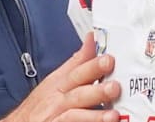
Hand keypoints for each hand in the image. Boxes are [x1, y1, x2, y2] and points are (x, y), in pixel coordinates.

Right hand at [2, 32, 120, 121]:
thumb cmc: (40, 104)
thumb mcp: (54, 79)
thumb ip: (76, 61)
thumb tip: (92, 39)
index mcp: (59, 84)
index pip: (77, 71)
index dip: (92, 66)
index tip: (109, 59)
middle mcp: (58, 101)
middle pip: (78, 94)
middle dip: (96, 90)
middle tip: (114, 87)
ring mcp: (56, 117)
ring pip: (74, 116)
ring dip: (94, 116)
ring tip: (113, 116)